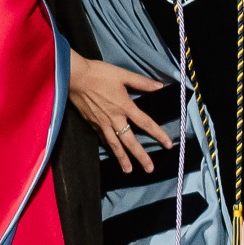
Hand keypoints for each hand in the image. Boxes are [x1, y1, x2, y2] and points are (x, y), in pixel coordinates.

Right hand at [68, 49, 173, 173]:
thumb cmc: (99, 73)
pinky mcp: (91, 123)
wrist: (75, 77)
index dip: (158, 134)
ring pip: (114, 144)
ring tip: (128, 170)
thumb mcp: (122, 74)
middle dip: (141, 156)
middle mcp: (115, 118)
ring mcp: (102, 123)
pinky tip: (112, 151)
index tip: (168, 144)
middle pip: (130, 141)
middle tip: (149, 169)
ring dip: (123, 158)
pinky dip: (108, 146)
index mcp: (125, 106)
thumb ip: (141, 82)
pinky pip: (102, 138)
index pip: (145, 123)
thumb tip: (159, 86)